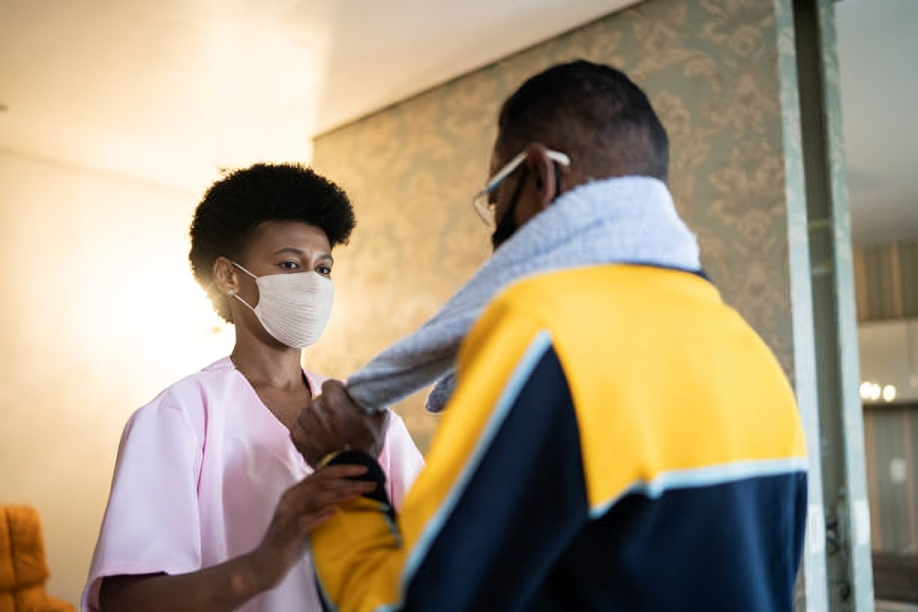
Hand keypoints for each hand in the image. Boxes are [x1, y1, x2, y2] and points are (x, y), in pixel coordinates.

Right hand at [252, 465, 375, 587]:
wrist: (264, 565)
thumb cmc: (289, 541)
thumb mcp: (305, 517)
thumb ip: (319, 504)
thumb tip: (346, 493)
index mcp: (295, 493)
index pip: (321, 474)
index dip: (343, 469)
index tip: (364, 469)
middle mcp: (290, 499)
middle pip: (321, 483)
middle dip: (348, 480)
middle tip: (370, 482)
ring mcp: (287, 515)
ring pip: (314, 497)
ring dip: (339, 494)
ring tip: (358, 494)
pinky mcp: (286, 533)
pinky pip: (304, 521)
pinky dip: (320, 515)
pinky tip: (334, 512)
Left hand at [291, 380, 388, 467]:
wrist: (351, 470)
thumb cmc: (367, 444)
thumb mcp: (378, 416)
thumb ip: (370, 399)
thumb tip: (368, 391)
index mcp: (333, 399)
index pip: (331, 385)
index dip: (339, 393)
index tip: (344, 403)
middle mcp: (315, 407)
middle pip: (320, 400)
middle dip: (329, 408)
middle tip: (340, 422)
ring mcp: (304, 422)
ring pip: (309, 412)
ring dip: (318, 419)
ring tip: (331, 434)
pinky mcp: (297, 436)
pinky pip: (301, 426)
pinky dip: (309, 431)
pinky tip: (321, 440)